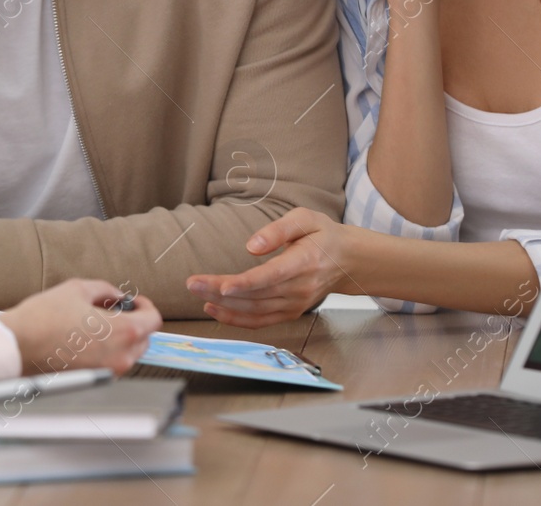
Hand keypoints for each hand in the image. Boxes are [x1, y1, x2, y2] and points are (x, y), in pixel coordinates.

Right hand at [0, 279, 161, 374]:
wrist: (17, 347)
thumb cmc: (43, 318)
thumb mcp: (77, 289)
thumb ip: (105, 289)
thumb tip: (115, 295)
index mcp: (124, 332)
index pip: (153, 320)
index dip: (145, 306)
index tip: (134, 300)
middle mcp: (121, 357)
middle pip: (144, 339)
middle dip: (133, 322)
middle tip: (114, 309)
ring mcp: (108, 372)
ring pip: (128, 353)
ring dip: (120, 337)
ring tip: (96, 322)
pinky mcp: (94, 380)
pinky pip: (112, 363)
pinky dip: (107, 350)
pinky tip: (86, 338)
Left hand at [185, 209, 353, 328]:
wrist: (348, 261)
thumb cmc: (323, 235)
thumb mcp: (305, 219)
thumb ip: (279, 230)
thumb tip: (252, 246)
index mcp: (304, 262)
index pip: (271, 276)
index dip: (246, 284)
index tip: (222, 286)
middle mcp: (300, 288)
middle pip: (256, 294)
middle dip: (221, 291)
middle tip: (192, 284)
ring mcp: (295, 304)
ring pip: (255, 310)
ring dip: (224, 306)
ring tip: (198, 294)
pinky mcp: (290, 312)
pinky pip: (261, 321)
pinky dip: (236, 319)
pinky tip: (215, 310)